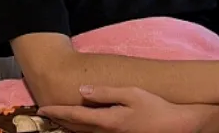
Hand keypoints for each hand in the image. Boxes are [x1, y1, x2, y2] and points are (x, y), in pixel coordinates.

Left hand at [37, 85, 196, 132]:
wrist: (176, 127)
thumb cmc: (155, 107)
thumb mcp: (131, 93)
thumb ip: (106, 92)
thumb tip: (82, 90)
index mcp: (108, 120)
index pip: (76, 116)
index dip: (57, 111)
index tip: (43, 108)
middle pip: (76, 128)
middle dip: (59, 119)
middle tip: (45, 112)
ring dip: (69, 127)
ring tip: (58, 118)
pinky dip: (83, 131)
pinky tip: (81, 126)